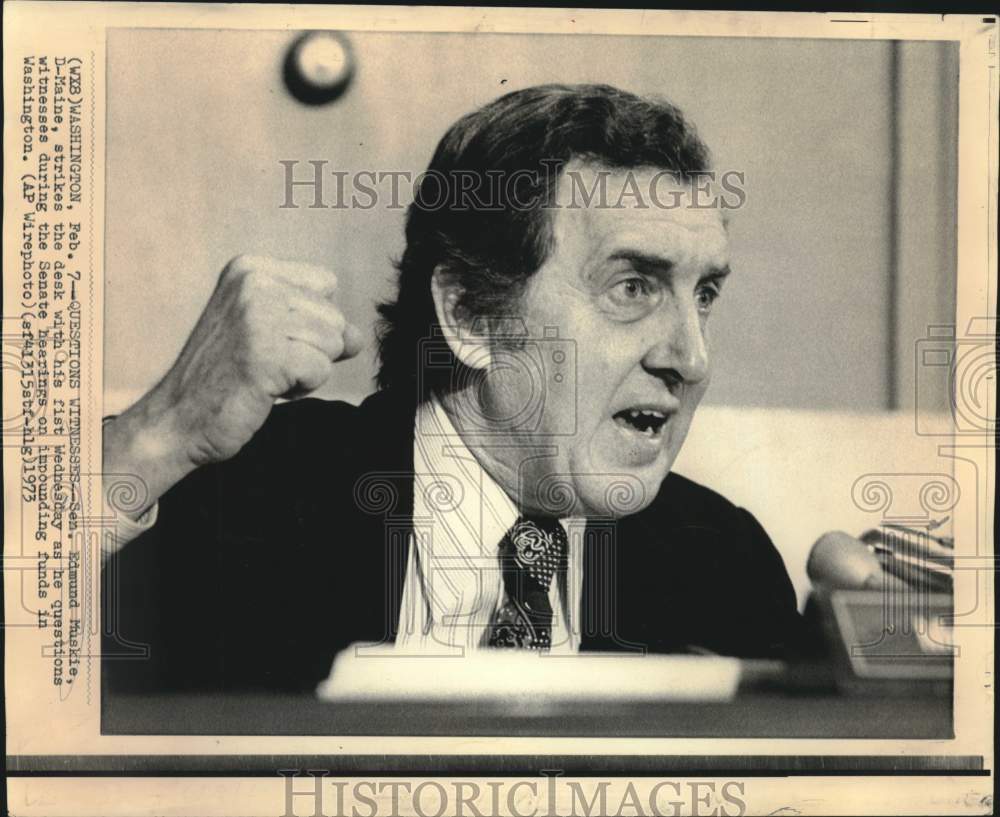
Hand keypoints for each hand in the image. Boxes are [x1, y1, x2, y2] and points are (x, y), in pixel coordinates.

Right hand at [103, 255, 363, 516]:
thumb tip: (358, 337)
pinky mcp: (267, 353)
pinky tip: (263, 389)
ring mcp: (259, 317)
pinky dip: (299, 388)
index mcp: (250, 269)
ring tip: (263, 375)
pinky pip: (320, 369)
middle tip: (263, 363)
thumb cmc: (226, 378)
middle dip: (310, 350)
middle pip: (334, 317)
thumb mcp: (269, 335)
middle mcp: (254, 283)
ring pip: (333, 344)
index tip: (268, 339)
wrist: (176, 419)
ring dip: (305, 370)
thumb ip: (316, 326)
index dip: (310, 321)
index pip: (325, 284)